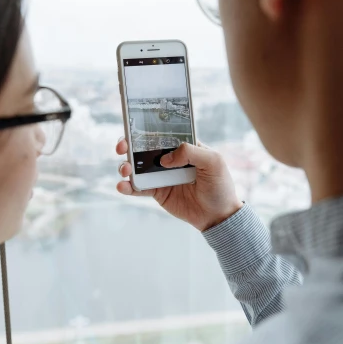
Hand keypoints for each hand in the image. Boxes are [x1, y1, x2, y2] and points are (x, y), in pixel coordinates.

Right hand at [115, 139, 243, 231]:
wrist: (218, 216)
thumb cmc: (220, 185)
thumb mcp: (214, 162)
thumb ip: (191, 152)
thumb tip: (165, 158)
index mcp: (184, 146)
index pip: (162, 132)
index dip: (146, 128)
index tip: (133, 128)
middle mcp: (170, 158)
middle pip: (143, 147)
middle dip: (128, 144)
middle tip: (122, 148)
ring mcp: (161, 175)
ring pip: (137, 166)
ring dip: (126, 166)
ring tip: (125, 171)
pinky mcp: (157, 192)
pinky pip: (139, 187)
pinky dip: (128, 186)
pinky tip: (122, 186)